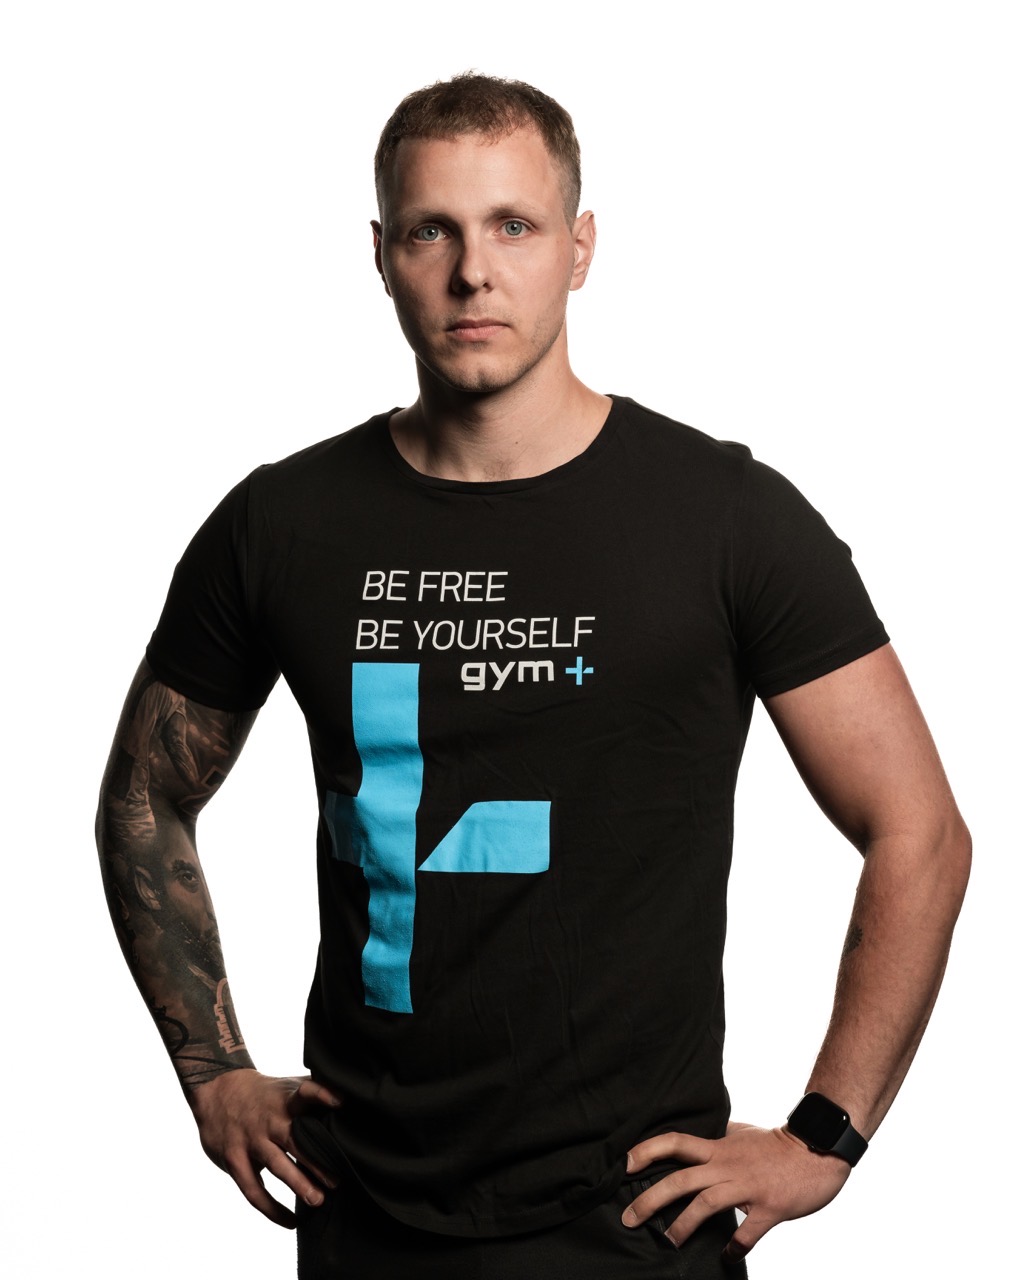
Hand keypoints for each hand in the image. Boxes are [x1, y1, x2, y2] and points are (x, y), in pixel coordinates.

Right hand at [187, 1068, 342, 1227]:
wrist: (217, 1088)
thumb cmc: (264, 1094)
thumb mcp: (286, 1087)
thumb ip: (312, 1096)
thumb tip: (349, 1104)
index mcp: (286, 1100)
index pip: (305, 1092)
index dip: (322, 1094)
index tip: (341, 1102)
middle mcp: (270, 1119)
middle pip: (296, 1139)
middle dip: (316, 1160)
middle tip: (338, 1180)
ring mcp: (251, 1140)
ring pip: (277, 1165)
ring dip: (298, 1183)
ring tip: (318, 1200)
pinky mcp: (235, 1160)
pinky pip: (254, 1190)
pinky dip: (272, 1209)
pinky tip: (291, 1221)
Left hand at [622, 1121, 850, 1263]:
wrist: (817, 1148)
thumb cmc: (778, 1143)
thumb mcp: (742, 1132)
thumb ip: (719, 1137)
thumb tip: (703, 1138)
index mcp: (719, 1147)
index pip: (675, 1143)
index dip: (647, 1151)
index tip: (624, 1165)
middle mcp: (727, 1165)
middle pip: (680, 1179)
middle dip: (650, 1199)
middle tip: (629, 1218)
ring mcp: (748, 1186)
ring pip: (705, 1204)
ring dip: (683, 1225)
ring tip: (667, 1241)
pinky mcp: (770, 1207)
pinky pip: (747, 1232)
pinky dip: (734, 1247)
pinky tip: (726, 1258)